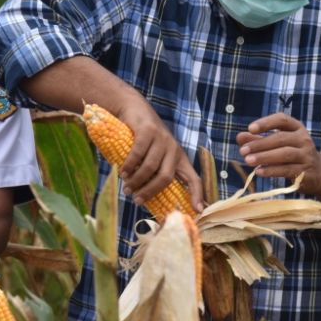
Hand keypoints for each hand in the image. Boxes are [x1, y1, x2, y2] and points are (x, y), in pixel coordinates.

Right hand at [116, 97, 203, 211]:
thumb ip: (154, 172)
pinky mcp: (148, 130)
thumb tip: (145, 199)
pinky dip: (130, 165)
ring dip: (136, 181)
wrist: (134, 109)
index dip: (197, 195)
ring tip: (126, 188)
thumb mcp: (154, 155)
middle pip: (166, 177)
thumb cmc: (143, 139)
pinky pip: (139, 153)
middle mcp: (174, 149)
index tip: (197, 210)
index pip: (194, 178)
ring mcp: (162, 139)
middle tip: (137, 201)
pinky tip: (123, 172)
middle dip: (150, 191)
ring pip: (151, 167)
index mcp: (180, 158)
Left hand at [236, 112, 320, 188]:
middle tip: (243, 150)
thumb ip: (258, 139)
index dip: (266, 123)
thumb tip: (240, 137)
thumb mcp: (276, 144)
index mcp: (296, 128)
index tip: (250, 128)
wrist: (319, 173)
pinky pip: (288, 170)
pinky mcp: (306, 172)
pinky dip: (272, 171)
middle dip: (260, 144)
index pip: (282, 120)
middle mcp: (303, 139)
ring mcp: (306, 156)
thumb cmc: (292, 154)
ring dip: (264, 157)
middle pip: (281, 138)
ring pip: (285, 154)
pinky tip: (259, 171)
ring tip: (248, 160)